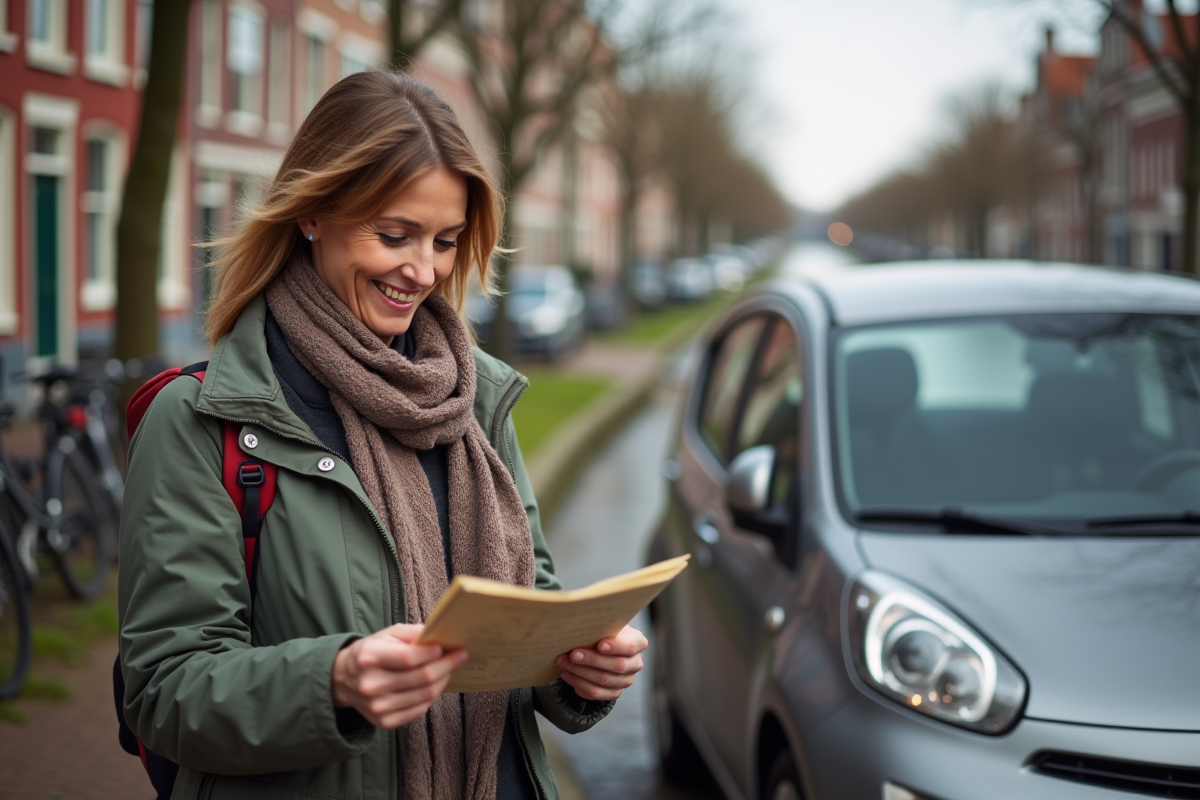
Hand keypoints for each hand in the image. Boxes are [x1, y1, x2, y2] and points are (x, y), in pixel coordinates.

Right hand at [331, 623, 467, 728]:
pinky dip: (432, 696)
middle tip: (461, 656)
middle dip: (446, 665)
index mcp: (368, 658)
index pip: (408, 658)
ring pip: (425, 696)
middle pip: (421, 678)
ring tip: (449, 669)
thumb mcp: (386, 635)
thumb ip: (412, 633)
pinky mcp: (384, 722)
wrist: (345, 681)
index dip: (431, 653)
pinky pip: (420, 710)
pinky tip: (435, 685)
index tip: (447, 647)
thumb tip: (439, 635)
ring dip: (443, 681)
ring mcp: (377, 707)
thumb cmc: (372, 653)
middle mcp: (370, 685)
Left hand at [555, 625, 647, 701]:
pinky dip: (579, 684)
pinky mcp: (614, 692)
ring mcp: (626, 680)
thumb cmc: (603, 632)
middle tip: (572, 654)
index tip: (599, 645)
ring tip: (563, 664)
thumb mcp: (604, 625)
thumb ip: (598, 626)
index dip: (616, 647)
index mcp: (637, 642)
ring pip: (604, 681)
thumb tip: (578, 629)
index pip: (630, 646)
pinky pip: (596, 693)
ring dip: (580, 673)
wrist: (602, 647)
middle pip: (616, 665)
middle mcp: (635, 663)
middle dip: (592, 660)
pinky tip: (567, 674)